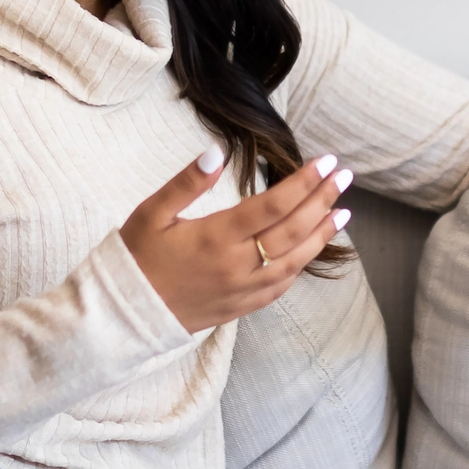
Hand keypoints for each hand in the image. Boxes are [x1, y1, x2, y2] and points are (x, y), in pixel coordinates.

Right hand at [120, 145, 353, 332]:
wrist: (125, 315)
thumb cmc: (136, 257)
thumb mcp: (151, 213)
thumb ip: (186, 183)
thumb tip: (217, 152)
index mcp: (216, 237)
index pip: (272, 205)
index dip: (303, 182)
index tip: (325, 161)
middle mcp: (236, 265)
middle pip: (292, 230)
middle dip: (321, 200)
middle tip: (343, 176)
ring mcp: (242, 289)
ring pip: (295, 260)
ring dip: (322, 234)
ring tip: (344, 211)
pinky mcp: (242, 307)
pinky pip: (281, 284)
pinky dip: (302, 264)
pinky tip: (313, 247)